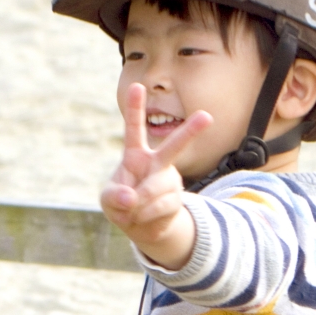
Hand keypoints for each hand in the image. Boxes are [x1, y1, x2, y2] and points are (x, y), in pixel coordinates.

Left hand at [101, 84, 210, 269]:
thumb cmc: (122, 206)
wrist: (142, 228)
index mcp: (136, 155)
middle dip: (191, 131)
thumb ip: (114, 197)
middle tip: (207, 116)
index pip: (134, 128)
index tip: (137, 86)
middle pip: (175, 146)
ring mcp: (169, 180)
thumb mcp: (108, 201)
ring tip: (134, 211)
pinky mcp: (176, 200)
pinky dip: (145, 216)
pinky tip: (144, 217)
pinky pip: (161, 207)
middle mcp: (157, 163)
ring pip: (158, 188)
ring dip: (140, 204)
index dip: (134, 108)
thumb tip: (131, 198)